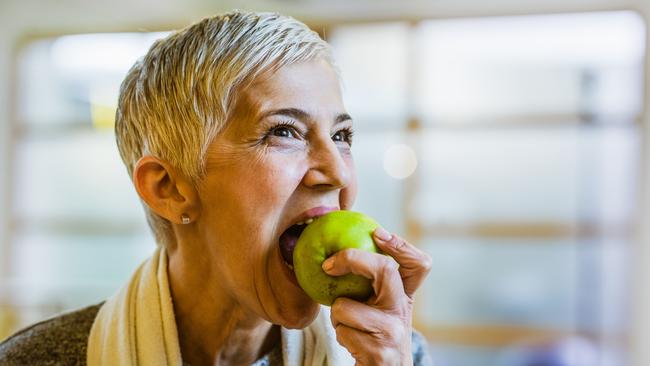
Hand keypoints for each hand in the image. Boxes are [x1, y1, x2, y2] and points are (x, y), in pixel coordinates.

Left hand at [321, 227, 431, 364]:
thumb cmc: (374, 335)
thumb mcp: (379, 308)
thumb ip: (369, 284)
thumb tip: (335, 251)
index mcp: (405, 296)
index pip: (418, 264)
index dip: (401, 245)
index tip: (377, 232)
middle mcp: (402, 311)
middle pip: (385, 269)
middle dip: (353, 259)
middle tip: (328, 264)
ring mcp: (393, 331)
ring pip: (345, 306)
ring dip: (337, 316)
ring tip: (348, 325)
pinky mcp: (378, 351)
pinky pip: (342, 330)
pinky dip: (339, 334)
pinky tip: (352, 342)